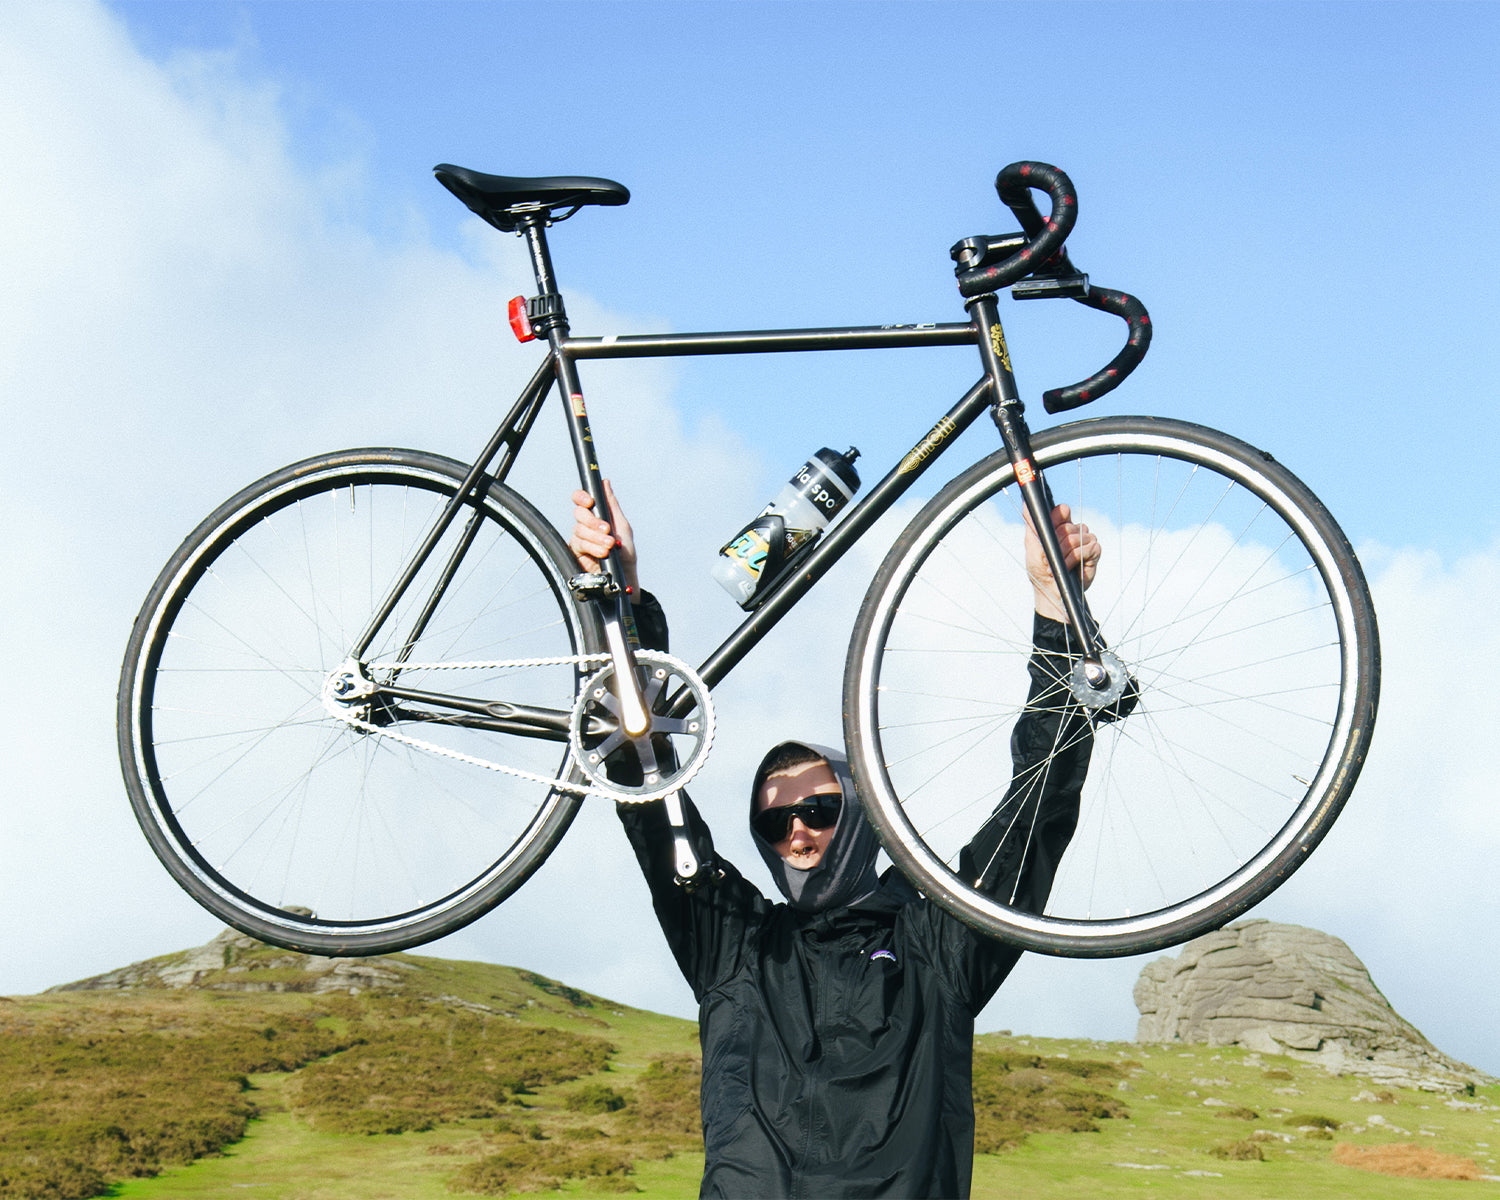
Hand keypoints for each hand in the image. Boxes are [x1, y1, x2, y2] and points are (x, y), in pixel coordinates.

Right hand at [569, 479, 639, 592]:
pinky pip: (578, 544)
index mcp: (596, 515)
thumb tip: (605, 482)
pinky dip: (592, 547)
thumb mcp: (622, 526)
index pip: (581, 500)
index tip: (590, 502)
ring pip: (579, 530)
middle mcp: (585, 526)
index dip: (581, 497)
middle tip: (607, 530)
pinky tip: (603, 553)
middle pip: (578, 513)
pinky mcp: (575, 553)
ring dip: (596, 537)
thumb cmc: (625, 552)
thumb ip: (612, 505)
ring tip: (610, 545)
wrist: (624, 577)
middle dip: (593, 521)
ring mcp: (579, 539)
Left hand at [1024, 503, 1098, 622]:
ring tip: (1058, 565)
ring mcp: (1086, 540)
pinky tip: (1069, 567)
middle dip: (1056, 544)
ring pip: (1077, 536)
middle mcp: (1074, 531)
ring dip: (1064, 554)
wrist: (1051, 592)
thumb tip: (1026, 503)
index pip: (1062, 511)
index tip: (1050, 530)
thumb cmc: (1041, 570)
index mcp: (1059, 527)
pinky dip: (1074, 558)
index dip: (1057, 517)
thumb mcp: (1032, 545)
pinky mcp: (1095, 552)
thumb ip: (1031, 524)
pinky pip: (1087, 547)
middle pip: (1068, 526)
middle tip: (1049, 557)